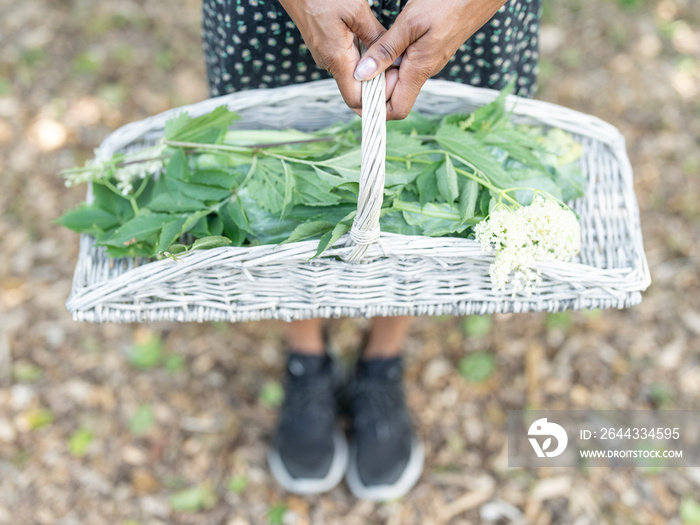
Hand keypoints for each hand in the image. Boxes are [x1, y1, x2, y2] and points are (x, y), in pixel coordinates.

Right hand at [277, 0, 386, 114]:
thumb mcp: (356, 10)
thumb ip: (376, 38)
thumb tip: (396, 59)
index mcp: (336, 59)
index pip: (356, 100)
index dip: (377, 100)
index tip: (395, 83)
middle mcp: (328, 62)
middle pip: (357, 90)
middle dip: (378, 85)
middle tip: (397, 66)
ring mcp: (325, 56)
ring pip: (353, 75)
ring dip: (372, 70)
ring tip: (389, 54)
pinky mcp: (326, 47)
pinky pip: (347, 61)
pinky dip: (363, 58)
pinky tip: (374, 44)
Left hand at [353, 0, 506, 119]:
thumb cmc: (448, 3)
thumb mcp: (410, 23)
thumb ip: (386, 50)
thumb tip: (363, 75)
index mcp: (420, 70)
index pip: (396, 110)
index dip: (375, 108)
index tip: (358, 94)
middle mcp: (425, 72)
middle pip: (395, 97)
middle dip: (375, 90)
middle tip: (359, 69)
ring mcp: (428, 63)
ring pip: (400, 81)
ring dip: (382, 73)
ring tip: (369, 55)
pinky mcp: (430, 52)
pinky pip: (407, 66)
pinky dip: (392, 61)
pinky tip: (384, 46)